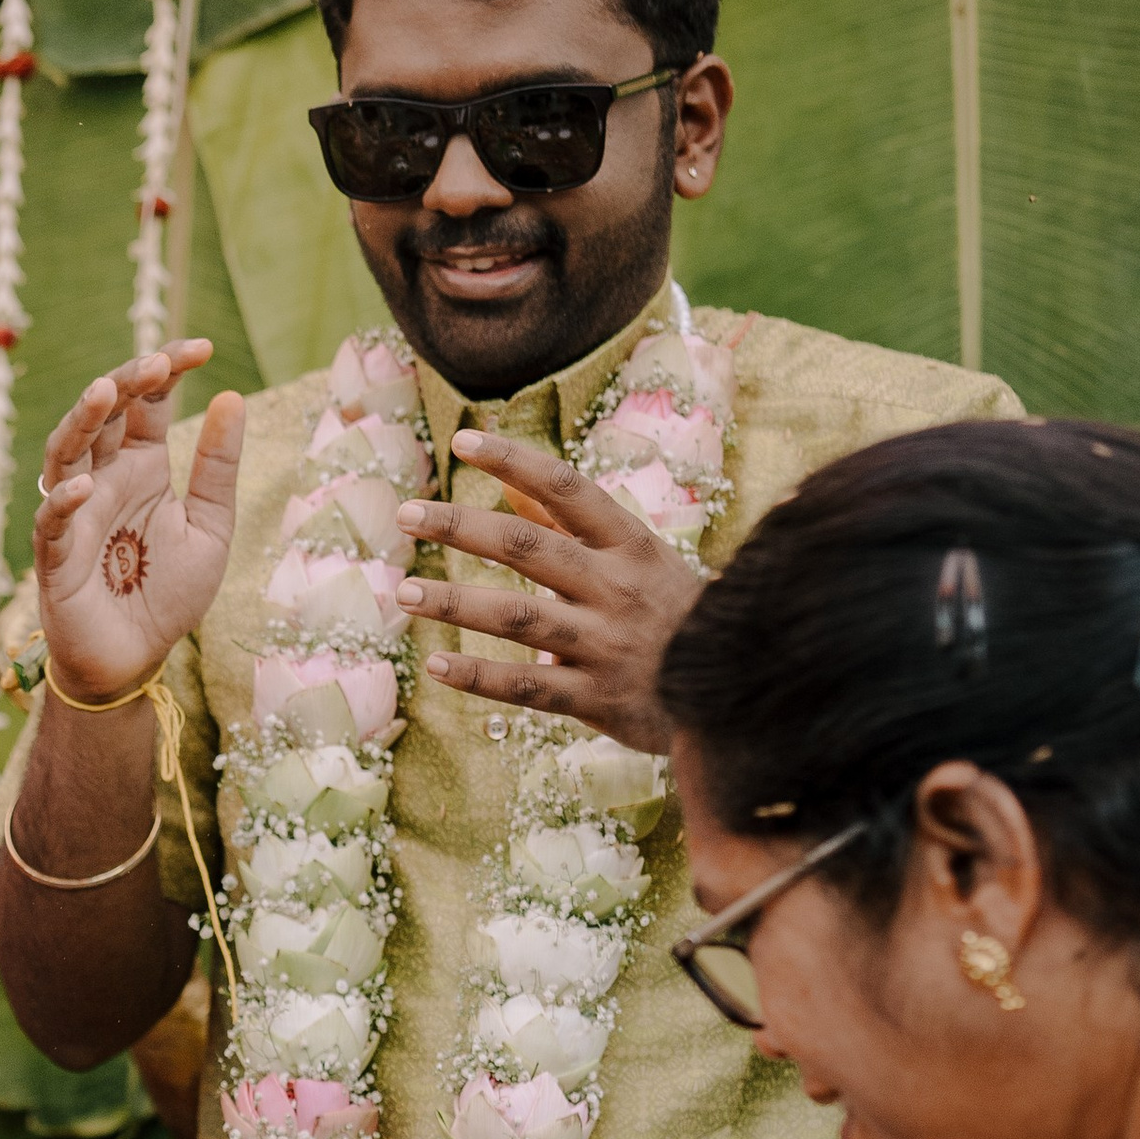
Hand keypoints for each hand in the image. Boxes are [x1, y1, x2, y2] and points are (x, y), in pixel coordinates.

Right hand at [32, 342, 241, 706]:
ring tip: (106, 393)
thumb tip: (232, 396)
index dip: (167, 369)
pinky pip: (52, 521)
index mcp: (140, 466)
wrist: (136, 660)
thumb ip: (217, 469)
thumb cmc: (168, 595)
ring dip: (82, 421)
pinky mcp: (55, 556)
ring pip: (65, 453)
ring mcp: (74, 514)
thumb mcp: (211, 528)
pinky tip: (85, 486)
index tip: (203, 349)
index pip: (147, 403)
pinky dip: (65, 502)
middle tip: (156, 365)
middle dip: (125, 383)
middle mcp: (103, 478)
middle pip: (103, 414)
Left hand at [397, 433, 700, 751]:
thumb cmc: (673, 613)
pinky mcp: (598, 699)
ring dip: (457, 603)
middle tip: (407, 514)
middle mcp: (618, 588)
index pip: (567, 488)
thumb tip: (511, 480)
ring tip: (404, 592)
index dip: (514, 458)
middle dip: (464, 527)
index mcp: (631, 544)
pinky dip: (481, 679)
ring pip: (520, 619)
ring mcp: (607, 645)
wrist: (735, 686)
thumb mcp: (636, 558)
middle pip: (530, 548)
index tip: (463, 439)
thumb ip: (569, 525)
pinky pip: (529, 688)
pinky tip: (437, 667)